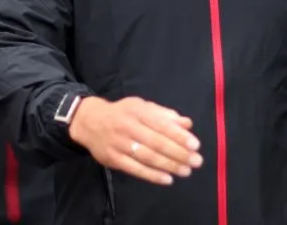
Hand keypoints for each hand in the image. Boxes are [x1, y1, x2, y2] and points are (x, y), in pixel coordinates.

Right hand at [69, 96, 202, 185]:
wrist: (90, 122)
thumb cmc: (122, 114)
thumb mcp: (142, 107)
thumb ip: (165, 115)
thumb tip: (187, 124)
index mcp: (138, 112)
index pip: (161, 125)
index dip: (179, 136)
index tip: (195, 145)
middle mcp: (128, 127)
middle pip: (156, 142)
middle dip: (178, 153)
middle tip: (196, 161)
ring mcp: (119, 144)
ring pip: (147, 157)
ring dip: (169, 165)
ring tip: (186, 171)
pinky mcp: (113, 159)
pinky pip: (135, 169)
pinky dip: (152, 175)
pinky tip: (167, 179)